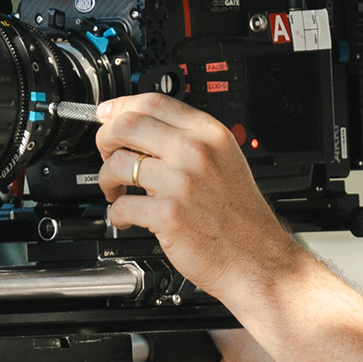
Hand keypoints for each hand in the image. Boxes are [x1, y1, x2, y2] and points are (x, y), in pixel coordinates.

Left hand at [95, 92, 305, 303]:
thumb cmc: (240, 218)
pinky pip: (121, 204)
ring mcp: (181, 183)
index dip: (121, 106)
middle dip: (105, 138)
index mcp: (210, 134)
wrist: (257, 259)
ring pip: (118, 164)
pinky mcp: (168, 215)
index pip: (153, 102)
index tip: (107, 115)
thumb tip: (143, 131)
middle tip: (106, 153)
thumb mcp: (225, 162)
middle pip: (127, 125)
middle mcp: (196, 153)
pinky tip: (127, 218)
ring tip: (116, 191)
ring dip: (106, 178)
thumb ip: (189, 142)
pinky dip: (116, 214)